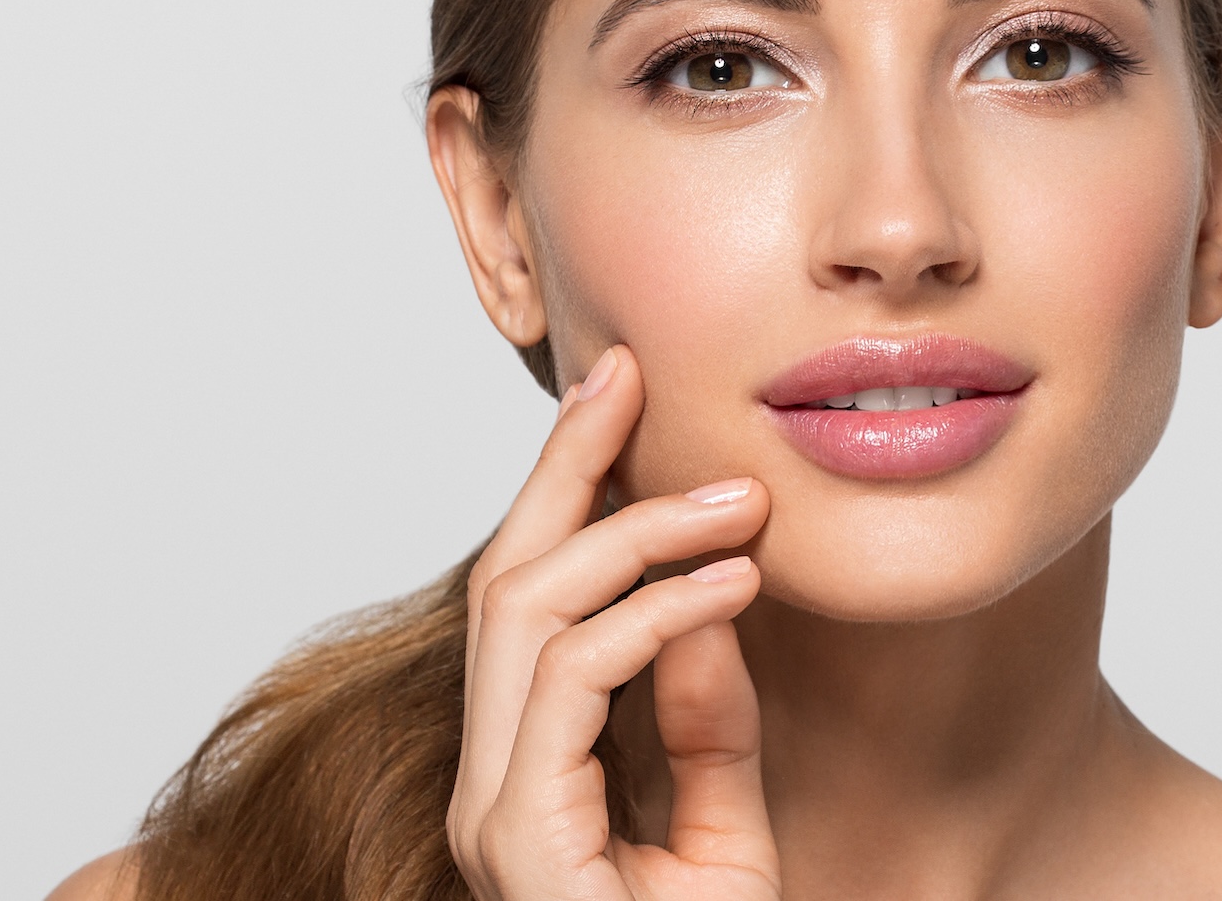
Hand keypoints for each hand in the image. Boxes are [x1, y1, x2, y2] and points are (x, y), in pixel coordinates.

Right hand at [447, 345, 780, 900]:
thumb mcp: (724, 829)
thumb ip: (705, 722)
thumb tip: (705, 602)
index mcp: (527, 770)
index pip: (531, 595)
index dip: (566, 486)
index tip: (617, 394)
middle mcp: (489, 781)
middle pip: (508, 582)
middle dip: (565, 470)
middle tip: (628, 379)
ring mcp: (493, 812)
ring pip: (525, 617)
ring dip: (629, 538)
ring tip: (732, 503)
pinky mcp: (519, 843)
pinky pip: (570, 685)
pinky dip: (650, 618)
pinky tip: (731, 585)